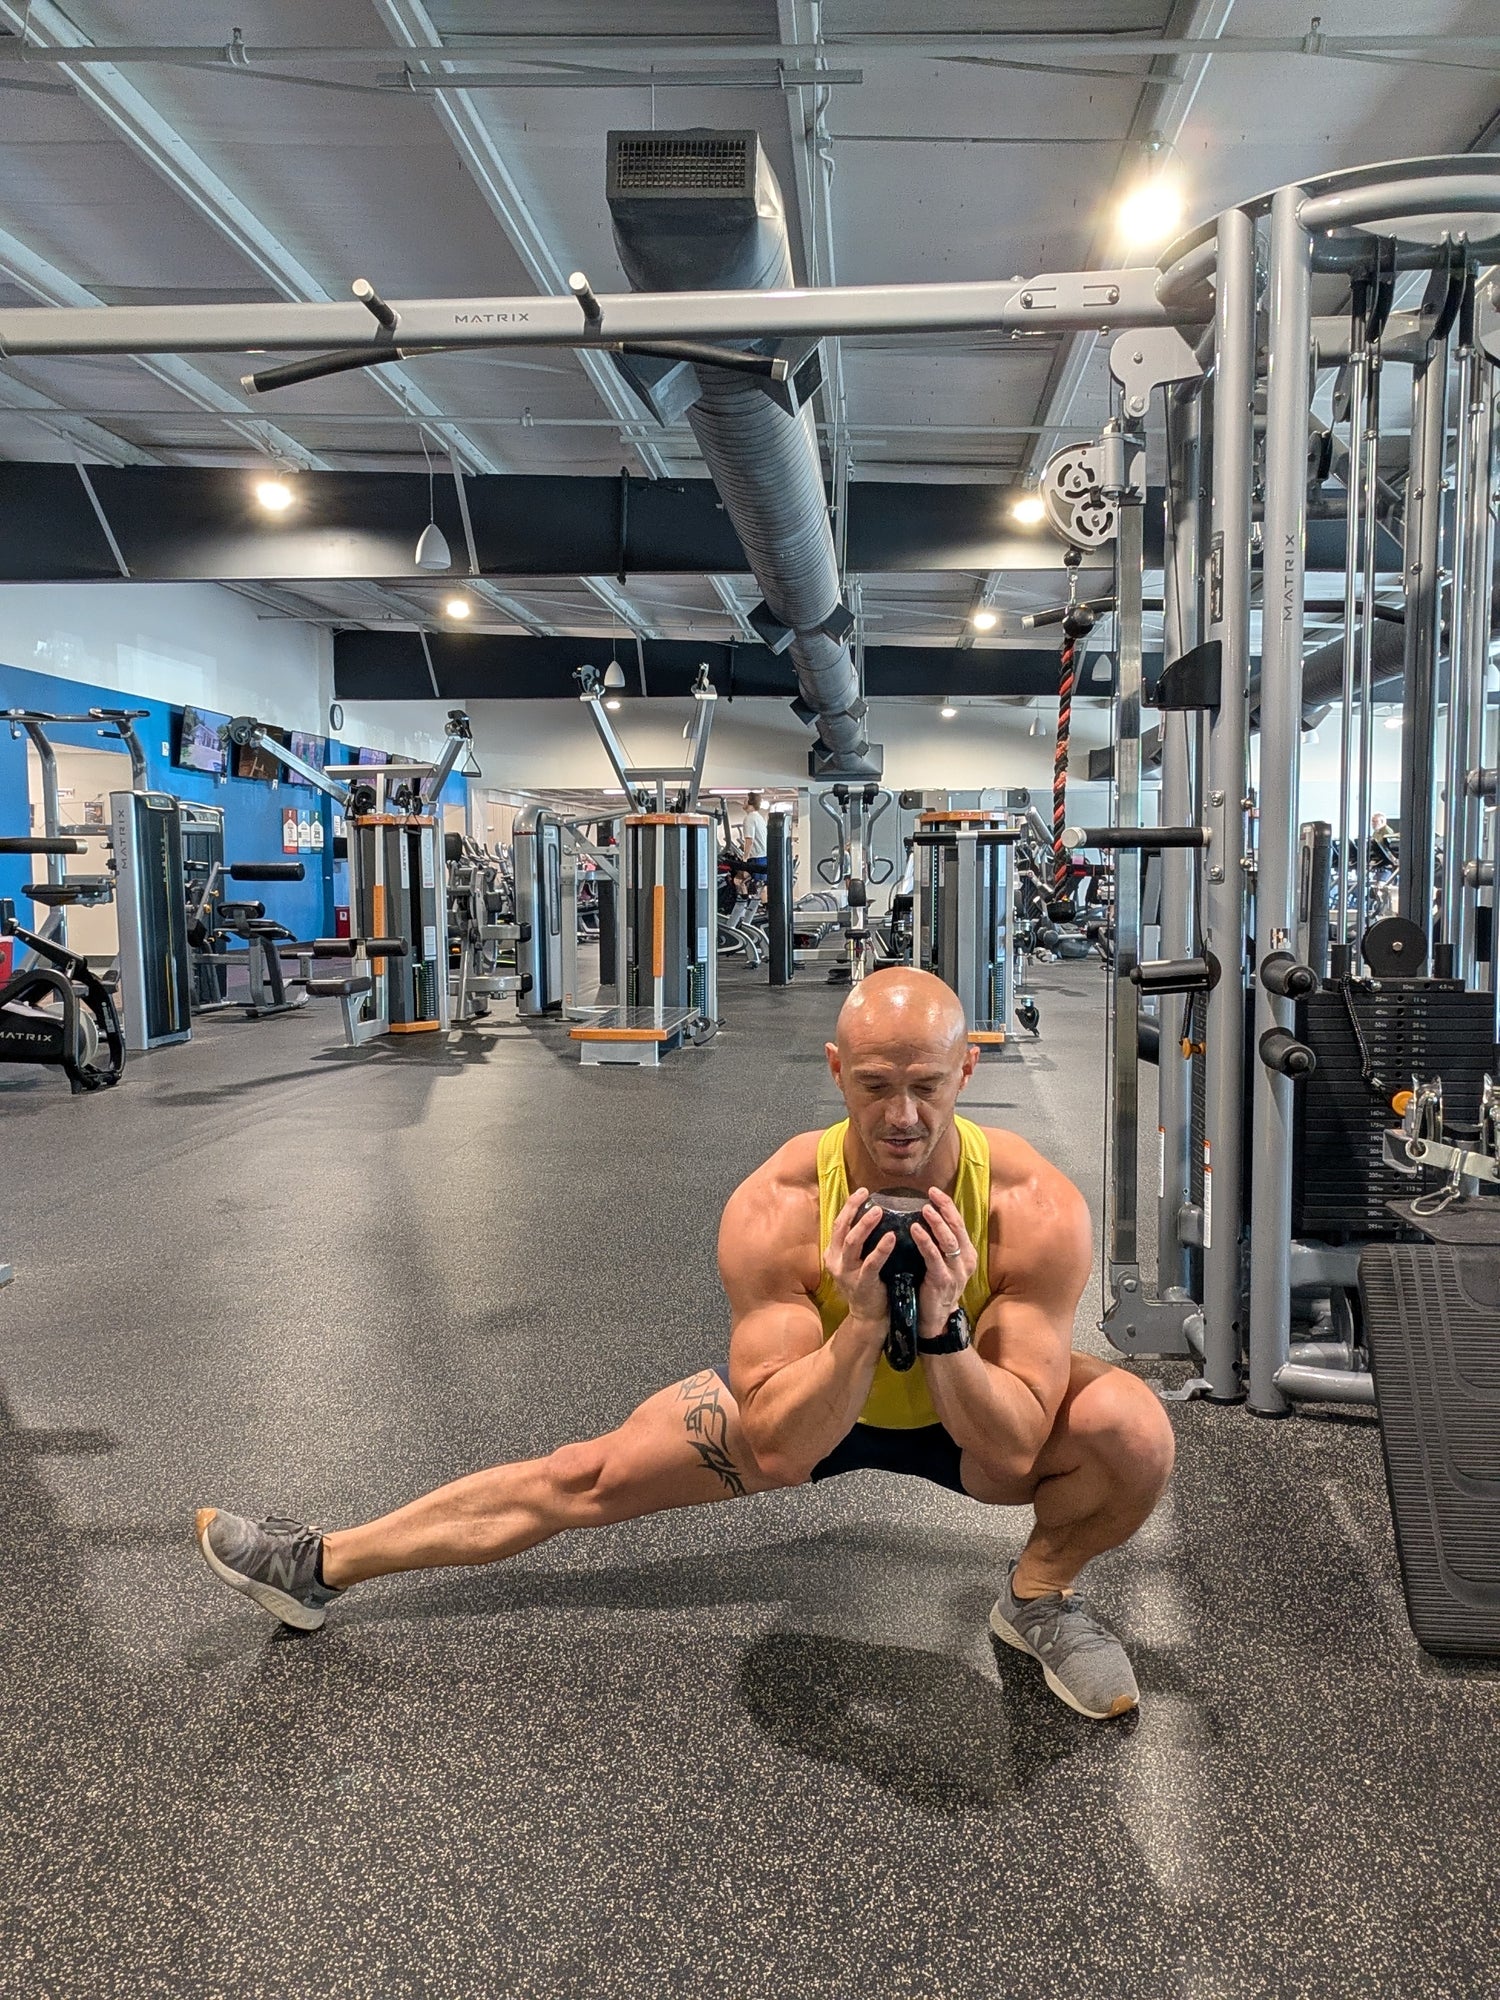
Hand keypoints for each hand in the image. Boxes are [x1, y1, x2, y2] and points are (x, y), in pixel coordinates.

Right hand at [824, 1188, 893, 1332]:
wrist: (870, 1316)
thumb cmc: (868, 1284)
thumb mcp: (857, 1262)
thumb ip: (861, 1243)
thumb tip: (875, 1215)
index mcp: (833, 1254)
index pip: (838, 1224)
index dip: (849, 1206)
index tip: (863, 1191)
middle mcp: (835, 1261)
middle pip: (841, 1228)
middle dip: (853, 1208)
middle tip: (867, 1194)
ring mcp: (846, 1273)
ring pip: (852, 1242)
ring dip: (865, 1225)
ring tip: (879, 1211)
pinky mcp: (861, 1283)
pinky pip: (871, 1262)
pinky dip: (881, 1248)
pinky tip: (892, 1237)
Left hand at [911, 1188, 978, 1339]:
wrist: (934, 1318)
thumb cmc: (933, 1285)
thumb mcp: (941, 1261)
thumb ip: (938, 1242)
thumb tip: (924, 1214)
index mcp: (966, 1253)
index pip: (959, 1223)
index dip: (948, 1206)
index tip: (934, 1191)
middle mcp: (965, 1260)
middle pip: (957, 1228)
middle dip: (945, 1209)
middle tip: (932, 1194)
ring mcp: (956, 1272)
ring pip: (949, 1241)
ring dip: (937, 1223)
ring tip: (925, 1209)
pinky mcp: (942, 1281)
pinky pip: (933, 1257)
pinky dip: (925, 1241)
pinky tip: (915, 1230)